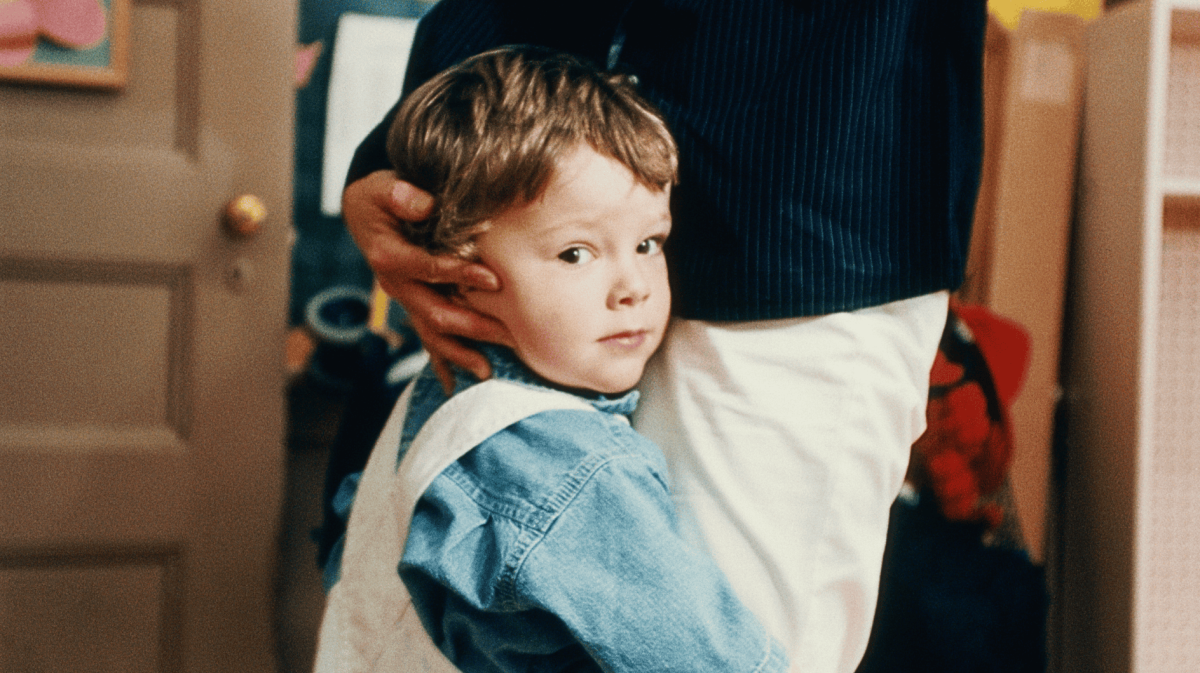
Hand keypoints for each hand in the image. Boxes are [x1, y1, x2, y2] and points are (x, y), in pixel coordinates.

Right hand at [343, 170, 513, 392]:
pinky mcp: (413, 306)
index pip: (429, 269)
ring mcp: (405, 300)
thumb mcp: (383, 186)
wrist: (364, 213)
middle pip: (434, 313)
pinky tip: (456, 385)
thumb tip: (425, 204)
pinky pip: (427, 339)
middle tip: (509, 336)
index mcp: (389, 257)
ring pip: (431, 334)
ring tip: (489, 372)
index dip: (460, 275)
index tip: (494, 280)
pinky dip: (442, 362)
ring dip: (460, 353)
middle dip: (472, 327)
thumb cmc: (382, 196)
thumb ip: (400, 194)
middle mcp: (395, 285)